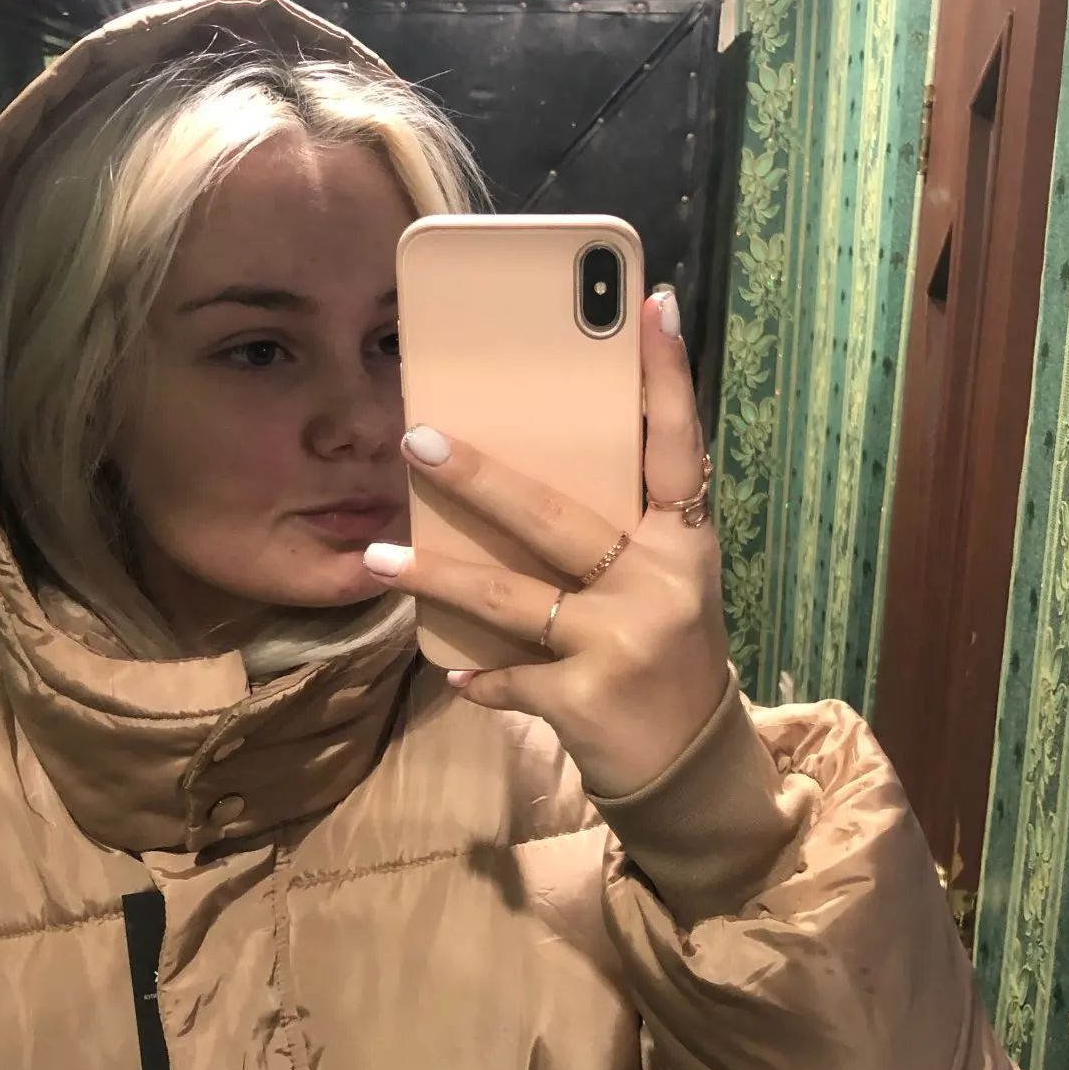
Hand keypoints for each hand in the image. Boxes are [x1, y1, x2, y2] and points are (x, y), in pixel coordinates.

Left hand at [363, 288, 731, 797]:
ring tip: (376, 558)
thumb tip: (531, 465)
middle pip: (557, 517)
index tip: (652, 303)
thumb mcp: (666, 584)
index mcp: (685, 542)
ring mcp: (622, 642)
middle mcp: (660, 584)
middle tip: (416, 437)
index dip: (667, 377)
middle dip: (480, 478)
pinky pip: (509, 675)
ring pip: (510, 596)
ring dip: (436, 576)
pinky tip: (451, 669)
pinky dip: (478, 674)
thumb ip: (624, 532)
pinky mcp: (585, 698)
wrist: (692, 766)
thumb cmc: (667, 654)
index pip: (679, 446)